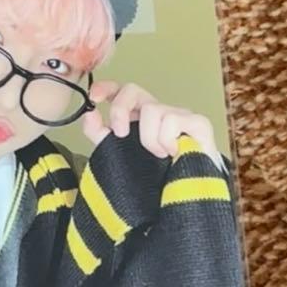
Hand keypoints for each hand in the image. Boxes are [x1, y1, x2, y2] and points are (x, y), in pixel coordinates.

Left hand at [81, 80, 222, 166]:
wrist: (184, 199)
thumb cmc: (155, 178)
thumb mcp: (118, 154)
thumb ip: (100, 134)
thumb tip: (89, 113)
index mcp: (137, 117)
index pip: (120, 91)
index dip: (105, 88)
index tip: (94, 97)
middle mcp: (156, 112)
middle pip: (132, 90)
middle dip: (120, 109)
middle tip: (121, 134)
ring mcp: (178, 115)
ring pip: (151, 109)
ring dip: (148, 138)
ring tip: (158, 155)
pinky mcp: (197, 122)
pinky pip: (172, 120)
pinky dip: (166, 140)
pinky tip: (173, 153)